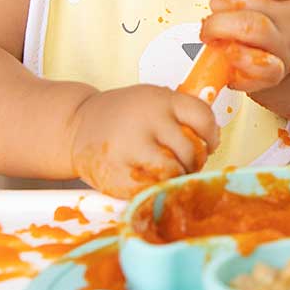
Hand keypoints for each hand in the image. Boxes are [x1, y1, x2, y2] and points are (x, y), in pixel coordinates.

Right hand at [68, 85, 218, 198]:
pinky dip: (155, 190)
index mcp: (160, 100)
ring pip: (173, 173)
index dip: (212, 135)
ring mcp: (130, 148)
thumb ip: (180, 114)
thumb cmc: (123, 115)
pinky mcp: (115, 174)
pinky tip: (150, 181)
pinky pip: (149, 190)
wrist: (77, 126)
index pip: (203, 117)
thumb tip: (212, 142)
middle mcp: (146, 121)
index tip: (209, 144)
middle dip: (194, 162)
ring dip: (177, 178)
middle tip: (187, 164)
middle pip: (191, 151)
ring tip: (170, 173)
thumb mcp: (152, 99)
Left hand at [199, 0, 289, 92]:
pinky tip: (229, 54)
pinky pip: (259, 65)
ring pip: (252, 28)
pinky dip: (238, 58)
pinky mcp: (274, 73)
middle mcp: (289, 17)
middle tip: (215, 10)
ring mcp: (283, 46)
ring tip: (211, 32)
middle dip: (220, 1)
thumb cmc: (263, 17)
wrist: (283, 57)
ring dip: (219, 26)